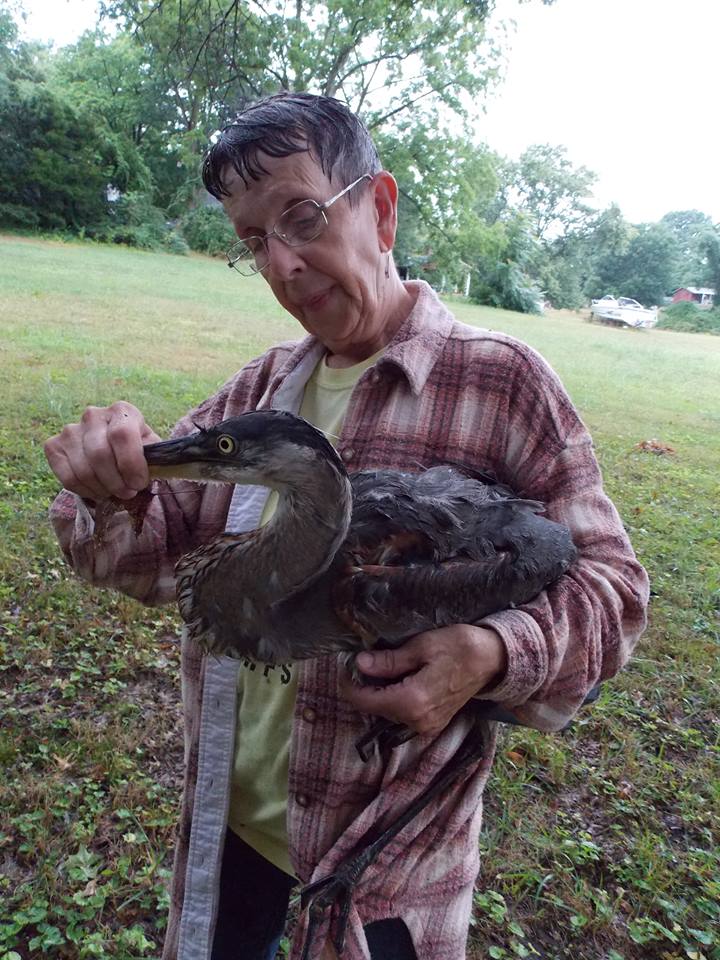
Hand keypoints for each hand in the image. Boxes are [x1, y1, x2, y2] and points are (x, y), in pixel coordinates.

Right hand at [44, 402, 160, 501]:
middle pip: (100, 455)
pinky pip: (67, 477)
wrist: (112, 449)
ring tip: (114, 492)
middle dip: (117, 482)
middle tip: (127, 492)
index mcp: (122, 411)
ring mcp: (70, 429)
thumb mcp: (151, 450)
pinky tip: (97, 490)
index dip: (131, 464)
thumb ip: (155, 458)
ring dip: (102, 489)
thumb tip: (155, 469)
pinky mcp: (53, 445)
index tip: (139, 483)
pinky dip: (84, 491)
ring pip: (83, 470)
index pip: (122, 435)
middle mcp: (93, 415)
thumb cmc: (136, 449)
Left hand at [338, 625, 506, 737]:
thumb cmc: (459, 647)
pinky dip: (394, 697)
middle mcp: (417, 721)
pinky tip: (398, 677)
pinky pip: (403, 713)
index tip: (346, 665)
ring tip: (380, 666)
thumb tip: (360, 663)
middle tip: (362, 660)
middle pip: (375, 707)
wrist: (492, 659)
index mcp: (412, 701)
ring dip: (379, 692)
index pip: (365, 701)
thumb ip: (389, 660)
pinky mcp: (432, 723)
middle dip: (364, 686)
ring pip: (388, 711)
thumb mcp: (421, 646)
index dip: (349, 684)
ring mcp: (426, 725)